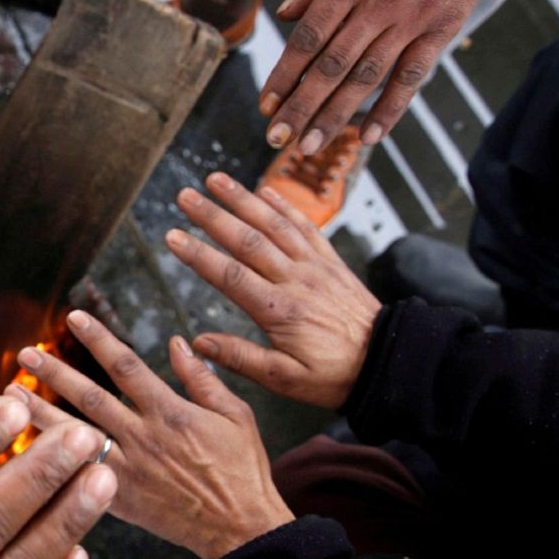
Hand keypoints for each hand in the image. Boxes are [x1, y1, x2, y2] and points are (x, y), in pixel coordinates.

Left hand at [17, 313, 292, 558]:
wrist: (240, 528)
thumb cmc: (242, 469)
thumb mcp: (236, 415)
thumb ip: (201, 378)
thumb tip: (176, 342)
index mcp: (171, 412)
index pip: (126, 366)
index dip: (98, 338)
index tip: (73, 316)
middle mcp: (143, 438)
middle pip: (88, 398)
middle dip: (54, 372)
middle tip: (25, 353)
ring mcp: (127, 470)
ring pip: (74, 437)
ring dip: (40, 413)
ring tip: (9, 394)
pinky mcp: (119, 500)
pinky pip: (78, 476)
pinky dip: (50, 461)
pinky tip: (23, 447)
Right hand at [166, 171, 381, 408]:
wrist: (386, 361)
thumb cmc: (334, 375)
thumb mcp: (284, 379)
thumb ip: (241, 358)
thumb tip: (199, 343)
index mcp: (279, 309)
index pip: (230, 275)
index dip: (198, 254)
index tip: (172, 236)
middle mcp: (296, 280)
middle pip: (247, 240)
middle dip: (213, 215)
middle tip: (184, 195)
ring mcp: (315, 266)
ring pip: (274, 224)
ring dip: (243, 199)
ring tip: (216, 179)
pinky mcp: (330, 262)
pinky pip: (305, 226)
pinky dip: (284, 205)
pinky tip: (265, 190)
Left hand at [259, 0, 485, 151]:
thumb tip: (285, 15)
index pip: (308, 38)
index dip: (285, 75)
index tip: (266, 105)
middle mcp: (377, 6)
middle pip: (332, 66)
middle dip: (301, 107)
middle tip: (278, 139)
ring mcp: (409, 21)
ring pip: (366, 78)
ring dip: (335, 117)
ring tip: (310, 148)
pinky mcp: (440, 31)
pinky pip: (412, 77)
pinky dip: (390, 109)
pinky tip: (369, 138)